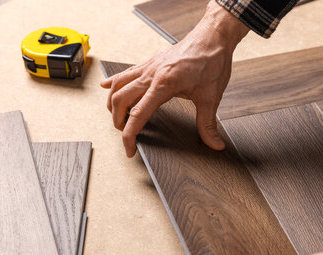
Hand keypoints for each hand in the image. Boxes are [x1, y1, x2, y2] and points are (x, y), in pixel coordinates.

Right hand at [100, 1, 248, 156]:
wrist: (213, 37)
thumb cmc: (212, 61)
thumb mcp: (211, 97)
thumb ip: (208, 124)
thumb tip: (215, 145)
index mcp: (164, 84)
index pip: (138, 115)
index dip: (130, 135)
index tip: (129, 149)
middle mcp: (151, 74)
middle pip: (120, 100)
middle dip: (118, 121)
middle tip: (126, 135)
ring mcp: (149, 66)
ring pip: (118, 85)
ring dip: (113, 103)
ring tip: (117, 118)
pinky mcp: (151, 62)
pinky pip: (126, 73)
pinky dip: (114, 82)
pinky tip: (107, 86)